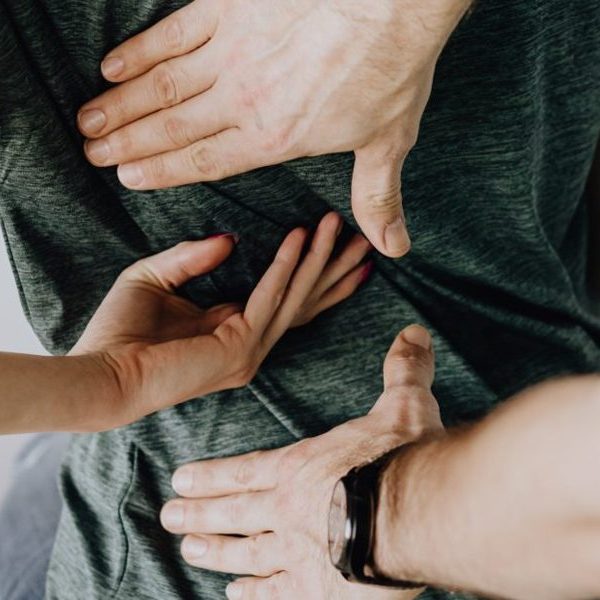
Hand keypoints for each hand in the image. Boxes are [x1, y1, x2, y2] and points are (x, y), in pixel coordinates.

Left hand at [72, 212, 371, 429]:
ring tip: (338, 225)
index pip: (286, 299)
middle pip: (304, 301)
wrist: (100, 373)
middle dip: (334, 268)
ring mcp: (248, 351)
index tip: (335, 243)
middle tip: (364, 238)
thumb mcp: (155, 278)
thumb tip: (230, 239)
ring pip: (295, 297)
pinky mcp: (239, 348)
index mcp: (233, 330)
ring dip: (319, 260)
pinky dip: (285, 266)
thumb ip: (191, 257)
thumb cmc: (119, 332)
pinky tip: (300, 237)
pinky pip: (269, 298)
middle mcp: (249, 343)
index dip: (313, 272)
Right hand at [78, 0, 471, 256]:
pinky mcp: (228, 9)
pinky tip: (114, 65)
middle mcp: (242, 101)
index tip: (128, 177)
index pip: (205, 161)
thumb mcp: (388, 142)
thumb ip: (376, 198)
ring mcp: (231, 53)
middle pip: (172, 127)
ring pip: (162, 86)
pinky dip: (140, 51)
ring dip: (121, 104)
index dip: (162, 171)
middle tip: (93, 153)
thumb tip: (393, 247)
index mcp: (274, 138)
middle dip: (127, 142)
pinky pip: (172, 34)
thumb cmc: (390, 69)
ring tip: (89, 120)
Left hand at [160, 324, 443, 598]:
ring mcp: (297, 553)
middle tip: (168, 517)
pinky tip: (235, 596)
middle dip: (198, 514)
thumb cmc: (404, 458)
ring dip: (215, 552)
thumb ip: (403, 370)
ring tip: (188, 552)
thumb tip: (413, 332)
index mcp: (301, 467)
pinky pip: (275, 595)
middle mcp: (288, 509)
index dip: (210, 476)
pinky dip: (253, 595)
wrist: (417, 514)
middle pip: (233, 512)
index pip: (244, 471)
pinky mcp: (315, 591)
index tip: (180, 480)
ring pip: (244, 553)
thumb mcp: (405, 405)